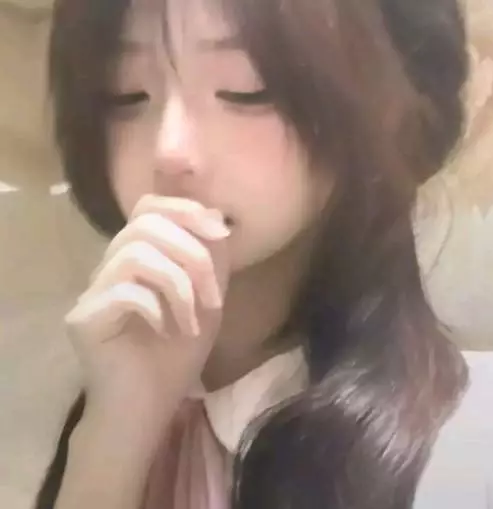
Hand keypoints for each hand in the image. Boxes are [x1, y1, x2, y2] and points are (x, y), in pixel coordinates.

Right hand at [65, 195, 230, 437]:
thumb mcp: (206, 299)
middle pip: (145, 223)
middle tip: (213, 298)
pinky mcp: (84, 320)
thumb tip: (215, 215)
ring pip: (136, 253)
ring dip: (179, 286)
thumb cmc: (176, 354)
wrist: (151, 405)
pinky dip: (157, 308)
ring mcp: (93, 292)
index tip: (221, 233)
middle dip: (193, 254)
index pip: (149, 207)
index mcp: (138, 258)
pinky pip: (124, 291)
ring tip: (192, 322)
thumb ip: (210, 259)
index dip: (185, 209)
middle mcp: (110, 267)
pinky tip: (166, 331)